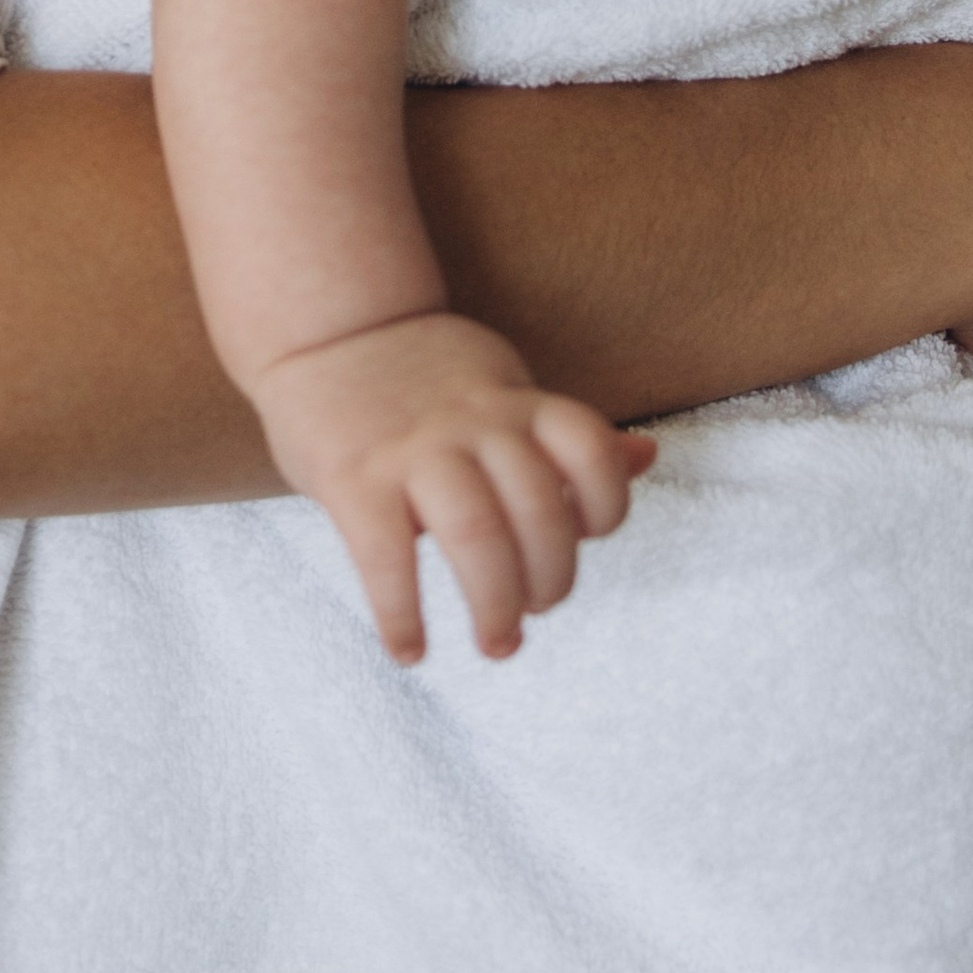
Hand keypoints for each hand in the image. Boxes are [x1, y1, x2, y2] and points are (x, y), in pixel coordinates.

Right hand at [249, 311, 651, 664]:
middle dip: (551, 582)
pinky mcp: (354, 477)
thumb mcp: (502, 385)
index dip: (604, 504)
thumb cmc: (424, 372)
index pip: (589, 449)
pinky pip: (387, 559)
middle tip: (531, 613)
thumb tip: (647, 457)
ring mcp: (413, 449)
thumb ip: (559, 432)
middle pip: (540, 510)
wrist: (325, 323)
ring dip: (495, 607)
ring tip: (496, 642)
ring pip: (478, 537)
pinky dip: (402, 618)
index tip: (585, 538)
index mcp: (512, 400)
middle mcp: (472, 422)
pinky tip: (411, 649)